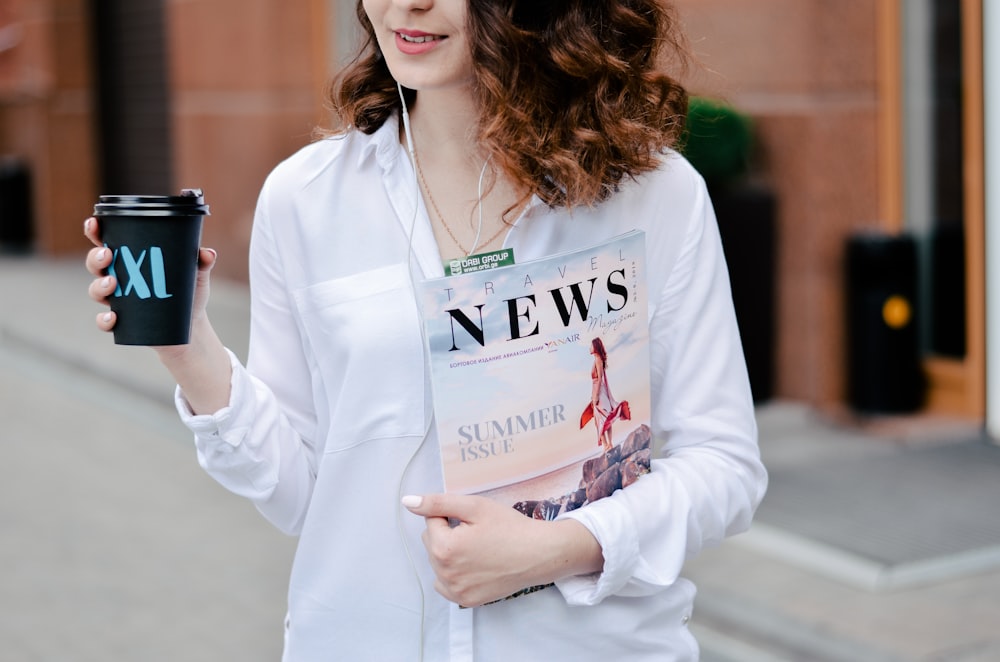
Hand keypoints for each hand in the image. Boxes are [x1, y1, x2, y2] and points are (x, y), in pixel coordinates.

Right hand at [83, 217, 217, 353]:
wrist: (191, 326)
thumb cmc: (189, 294)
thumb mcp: (196, 276)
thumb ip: (202, 263)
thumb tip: (208, 253)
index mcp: (132, 260)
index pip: (107, 241)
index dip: (96, 231)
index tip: (94, 223)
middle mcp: (119, 278)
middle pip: (96, 263)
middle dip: (96, 257)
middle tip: (108, 255)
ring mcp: (117, 301)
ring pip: (95, 290)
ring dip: (98, 286)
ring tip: (112, 284)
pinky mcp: (121, 322)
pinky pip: (104, 321)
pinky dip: (104, 320)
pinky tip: (112, 317)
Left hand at [402, 493, 602, 606]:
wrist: (539, 554)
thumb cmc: (509, 527)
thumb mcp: (475, 506)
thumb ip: (438, 503)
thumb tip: (407, 502)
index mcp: (444, 548)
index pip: (431, 521)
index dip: (451, 515)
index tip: (472, 519)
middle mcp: (445, 573)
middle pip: (431, 542)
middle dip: (447, 533)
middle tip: (476, 532)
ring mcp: (455, 591)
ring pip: (437, 562)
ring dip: (449, 552)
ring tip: (477, 548)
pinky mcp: (466, 600)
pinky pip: (445, 583)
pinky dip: (453, 573)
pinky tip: (473, 564)